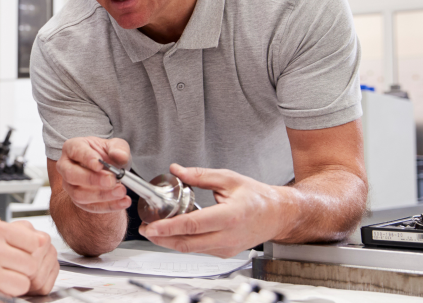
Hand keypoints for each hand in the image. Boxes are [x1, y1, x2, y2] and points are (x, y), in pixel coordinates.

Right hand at [0, 220, 57, 301]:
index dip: (32, 252)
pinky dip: (0, 298)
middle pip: (31, 265)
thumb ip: (11, 236)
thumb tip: (42, 242)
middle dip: (23, 273)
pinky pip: (6, 300)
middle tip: (10, 274)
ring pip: (22, 285)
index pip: (35, 241)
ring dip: (15, 289)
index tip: (22, 257)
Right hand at [56, 137, 131, 213]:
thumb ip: (119, 149)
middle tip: (112, 180)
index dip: (87, 158)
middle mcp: (66, 166)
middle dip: (92, 179)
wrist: (109, 171)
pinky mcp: (78, 201)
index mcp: (72, 147)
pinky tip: (123, 202)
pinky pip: (90, 207)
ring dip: (101, 195)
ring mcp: (69, 185)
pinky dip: (108, 206)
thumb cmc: (108, 154)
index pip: (76, 151)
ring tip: (121, 191)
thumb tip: (119, 156)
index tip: (99, 164)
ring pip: (79, 194)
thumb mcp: (116, 146)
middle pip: (71, 175)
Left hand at [138, 164, 293, 257]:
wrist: (277, 215)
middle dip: (162, 238)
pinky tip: (172, 233)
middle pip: (188, 243)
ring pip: (191, 249)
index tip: (152, 225)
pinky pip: (199, 249)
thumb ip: (200, 175)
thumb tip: (177, 170)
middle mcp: (228, 236)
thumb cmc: (257, 197)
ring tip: (154, 230)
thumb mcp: (228, 179)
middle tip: (145, 229)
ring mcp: (226, 248)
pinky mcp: (224, 252)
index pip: (193, 225)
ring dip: (170, 241)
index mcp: (230, 216)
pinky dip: (183, 242)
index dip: (169, 227)